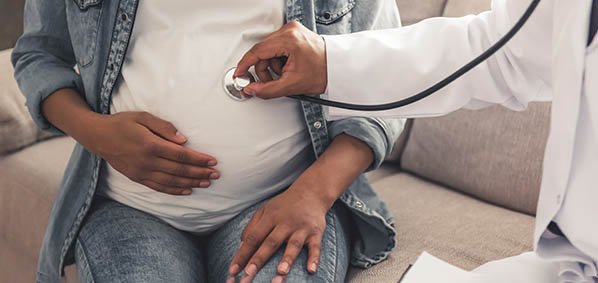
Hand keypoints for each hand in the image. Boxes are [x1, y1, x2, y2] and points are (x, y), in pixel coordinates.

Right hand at [86, 111, 218, 194]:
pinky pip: (160, 187)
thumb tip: (183, 140)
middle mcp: (147, 162)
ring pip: (172, 182)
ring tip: (207, 182)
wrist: (98, 137)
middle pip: (180, 171)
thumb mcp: (143, 117)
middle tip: (216, 174)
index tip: (212, 161)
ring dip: (191, 183)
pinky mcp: (137, 178)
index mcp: (150, 145)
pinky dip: (175, 190)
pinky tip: (188, 190)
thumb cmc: (122, 123)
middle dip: (200, 173)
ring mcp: (141, 172)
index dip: (198, 159)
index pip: (181, 155)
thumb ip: (164, 127)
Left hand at [228, 176, 329, 282]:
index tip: (233, 269)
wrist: (311, 192)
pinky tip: (311, 270)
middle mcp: (285, 223)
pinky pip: (315, 247)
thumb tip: (241, 246)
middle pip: (271, 242)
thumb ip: (252, 227)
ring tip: (281, 272)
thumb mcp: (265, 210)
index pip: (253, 237)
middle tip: (249, 273)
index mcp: (270, 217)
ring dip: (288, 258)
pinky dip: (314, 258)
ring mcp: (301, 228)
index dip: (242, 253)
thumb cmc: (284, 205)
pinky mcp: (316, 232)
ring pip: (294, 244)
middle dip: (259, 258)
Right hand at [233, 21, 326, 98]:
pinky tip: (288, 66)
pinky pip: (276, 46)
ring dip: (272, 65)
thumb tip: (251, 89)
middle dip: (264, 69)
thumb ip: (267, 90)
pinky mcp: (294, 32)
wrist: (338, 68)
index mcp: (289, 39)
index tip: (239, 74)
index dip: (245, 65)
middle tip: (272, 81)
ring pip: (268, 49)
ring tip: (285, 74)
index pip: (257, 51)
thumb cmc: (323, 73)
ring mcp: (292, 29)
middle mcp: (290, 30)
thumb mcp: (292, 86)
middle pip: (262, 50)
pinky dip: (278, 59)